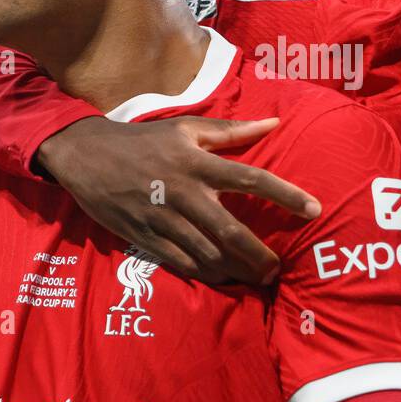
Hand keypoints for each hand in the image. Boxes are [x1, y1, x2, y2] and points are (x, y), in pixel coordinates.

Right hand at [36, 115, 320, 286]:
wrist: (86, 155)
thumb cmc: (143, 140)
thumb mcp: (186, 128)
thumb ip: (232, 131)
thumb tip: (274, 123)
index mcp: (198, 163)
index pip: (252, 179)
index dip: (286, 194)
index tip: (314, 209)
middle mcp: (184, 193)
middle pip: (231, 230)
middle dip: (259, 254)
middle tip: (277, 269)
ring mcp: (164, 219)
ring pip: (207, 254)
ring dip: (235, 270)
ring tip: (256, 278)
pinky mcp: (146, 237)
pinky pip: (181, 263)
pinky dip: (205, 274)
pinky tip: (222, 278)